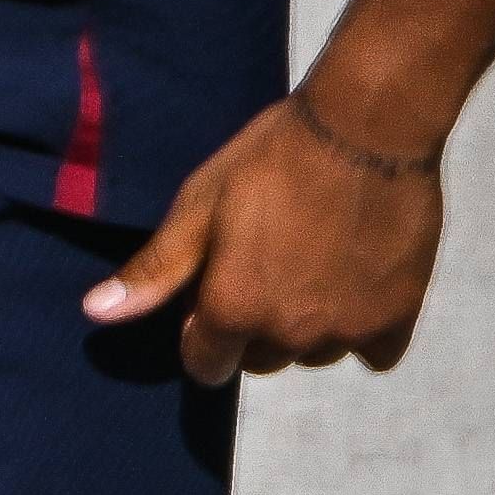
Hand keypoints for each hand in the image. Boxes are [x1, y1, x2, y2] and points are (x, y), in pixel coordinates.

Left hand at [84, 93, 444, 384]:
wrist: (367, 129)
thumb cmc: (271, 160)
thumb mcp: (198, 206)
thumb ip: (154, 269)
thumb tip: (96, 312)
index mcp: (233, 310)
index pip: (206, 365)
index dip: (202, 334)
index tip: (213, 294)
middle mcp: (291, 335)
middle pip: (260, 359)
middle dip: (252, 329)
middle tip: (264, 267)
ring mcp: (348, 330)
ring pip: (314, 353)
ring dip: (307, 328)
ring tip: (310, 265)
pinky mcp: (399, 316)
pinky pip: (373, 351)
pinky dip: (362, 329)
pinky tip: (354, 284)